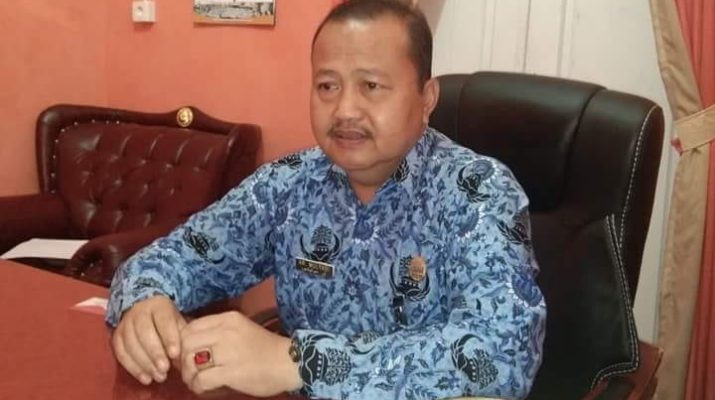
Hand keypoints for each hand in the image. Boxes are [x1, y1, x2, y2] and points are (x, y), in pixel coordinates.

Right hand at [111, 295, 186, 384]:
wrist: (147, 314)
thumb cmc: (168, 323)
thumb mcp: (178, 323)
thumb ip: (182, 337)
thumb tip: (185, 358)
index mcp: (159, 305)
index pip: (164, 320)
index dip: (169, 337)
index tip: (175, 354)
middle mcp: (139, 311)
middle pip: (144, 332)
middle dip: (155, 353)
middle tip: (165, 369)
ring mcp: (125, 324)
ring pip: (131, 344)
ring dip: (145, 364)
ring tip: (158, 376)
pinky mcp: (117, 337)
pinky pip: (121, 354)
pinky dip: (133, 368)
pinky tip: (146, 378)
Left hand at [179, 311, 301, 396]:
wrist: (290, 362)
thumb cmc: (265, 348)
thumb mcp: (241, 329)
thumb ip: (218, 332)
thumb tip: (190, 342)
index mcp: (229, 319)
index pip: (192, 326)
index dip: (182, 341)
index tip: (186, 354)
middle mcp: (226, 331)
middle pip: (187, 342)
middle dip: (182, 359)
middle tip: (188, 370)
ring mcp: (228, 351)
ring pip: (191, 361)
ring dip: (188, 374)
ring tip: (194, 381)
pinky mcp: (231, 372)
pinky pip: (201, 379)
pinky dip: (197, 386)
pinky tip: (202, 388)